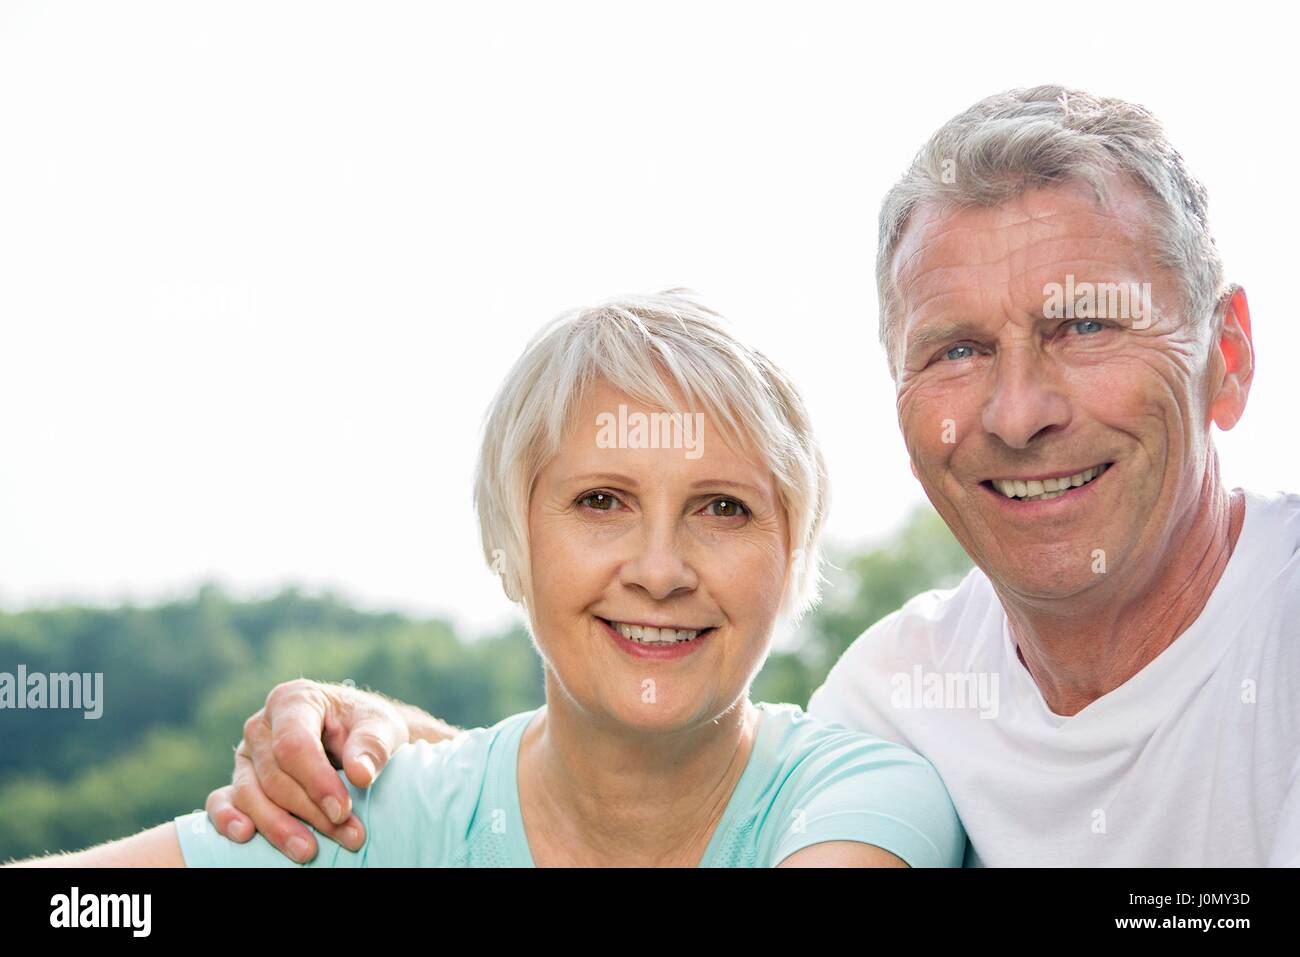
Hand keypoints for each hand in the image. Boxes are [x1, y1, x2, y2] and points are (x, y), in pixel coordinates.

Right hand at [204, 679, 411, 862]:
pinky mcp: (239, 780)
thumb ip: (372, 745)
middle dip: (310, 812)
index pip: (294, 745)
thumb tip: (360, 775)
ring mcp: (246, 755)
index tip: (343, 810)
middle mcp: (262, 726)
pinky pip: (220, 801)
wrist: (357, 737)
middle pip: (276, 776)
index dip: (317, 781)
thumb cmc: (366, 728)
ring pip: (251, 794)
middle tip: (348, 836)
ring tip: (309, 852)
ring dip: (279, 827)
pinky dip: (227, 819)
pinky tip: (244, 836)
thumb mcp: (381, 727)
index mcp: (293, 700)